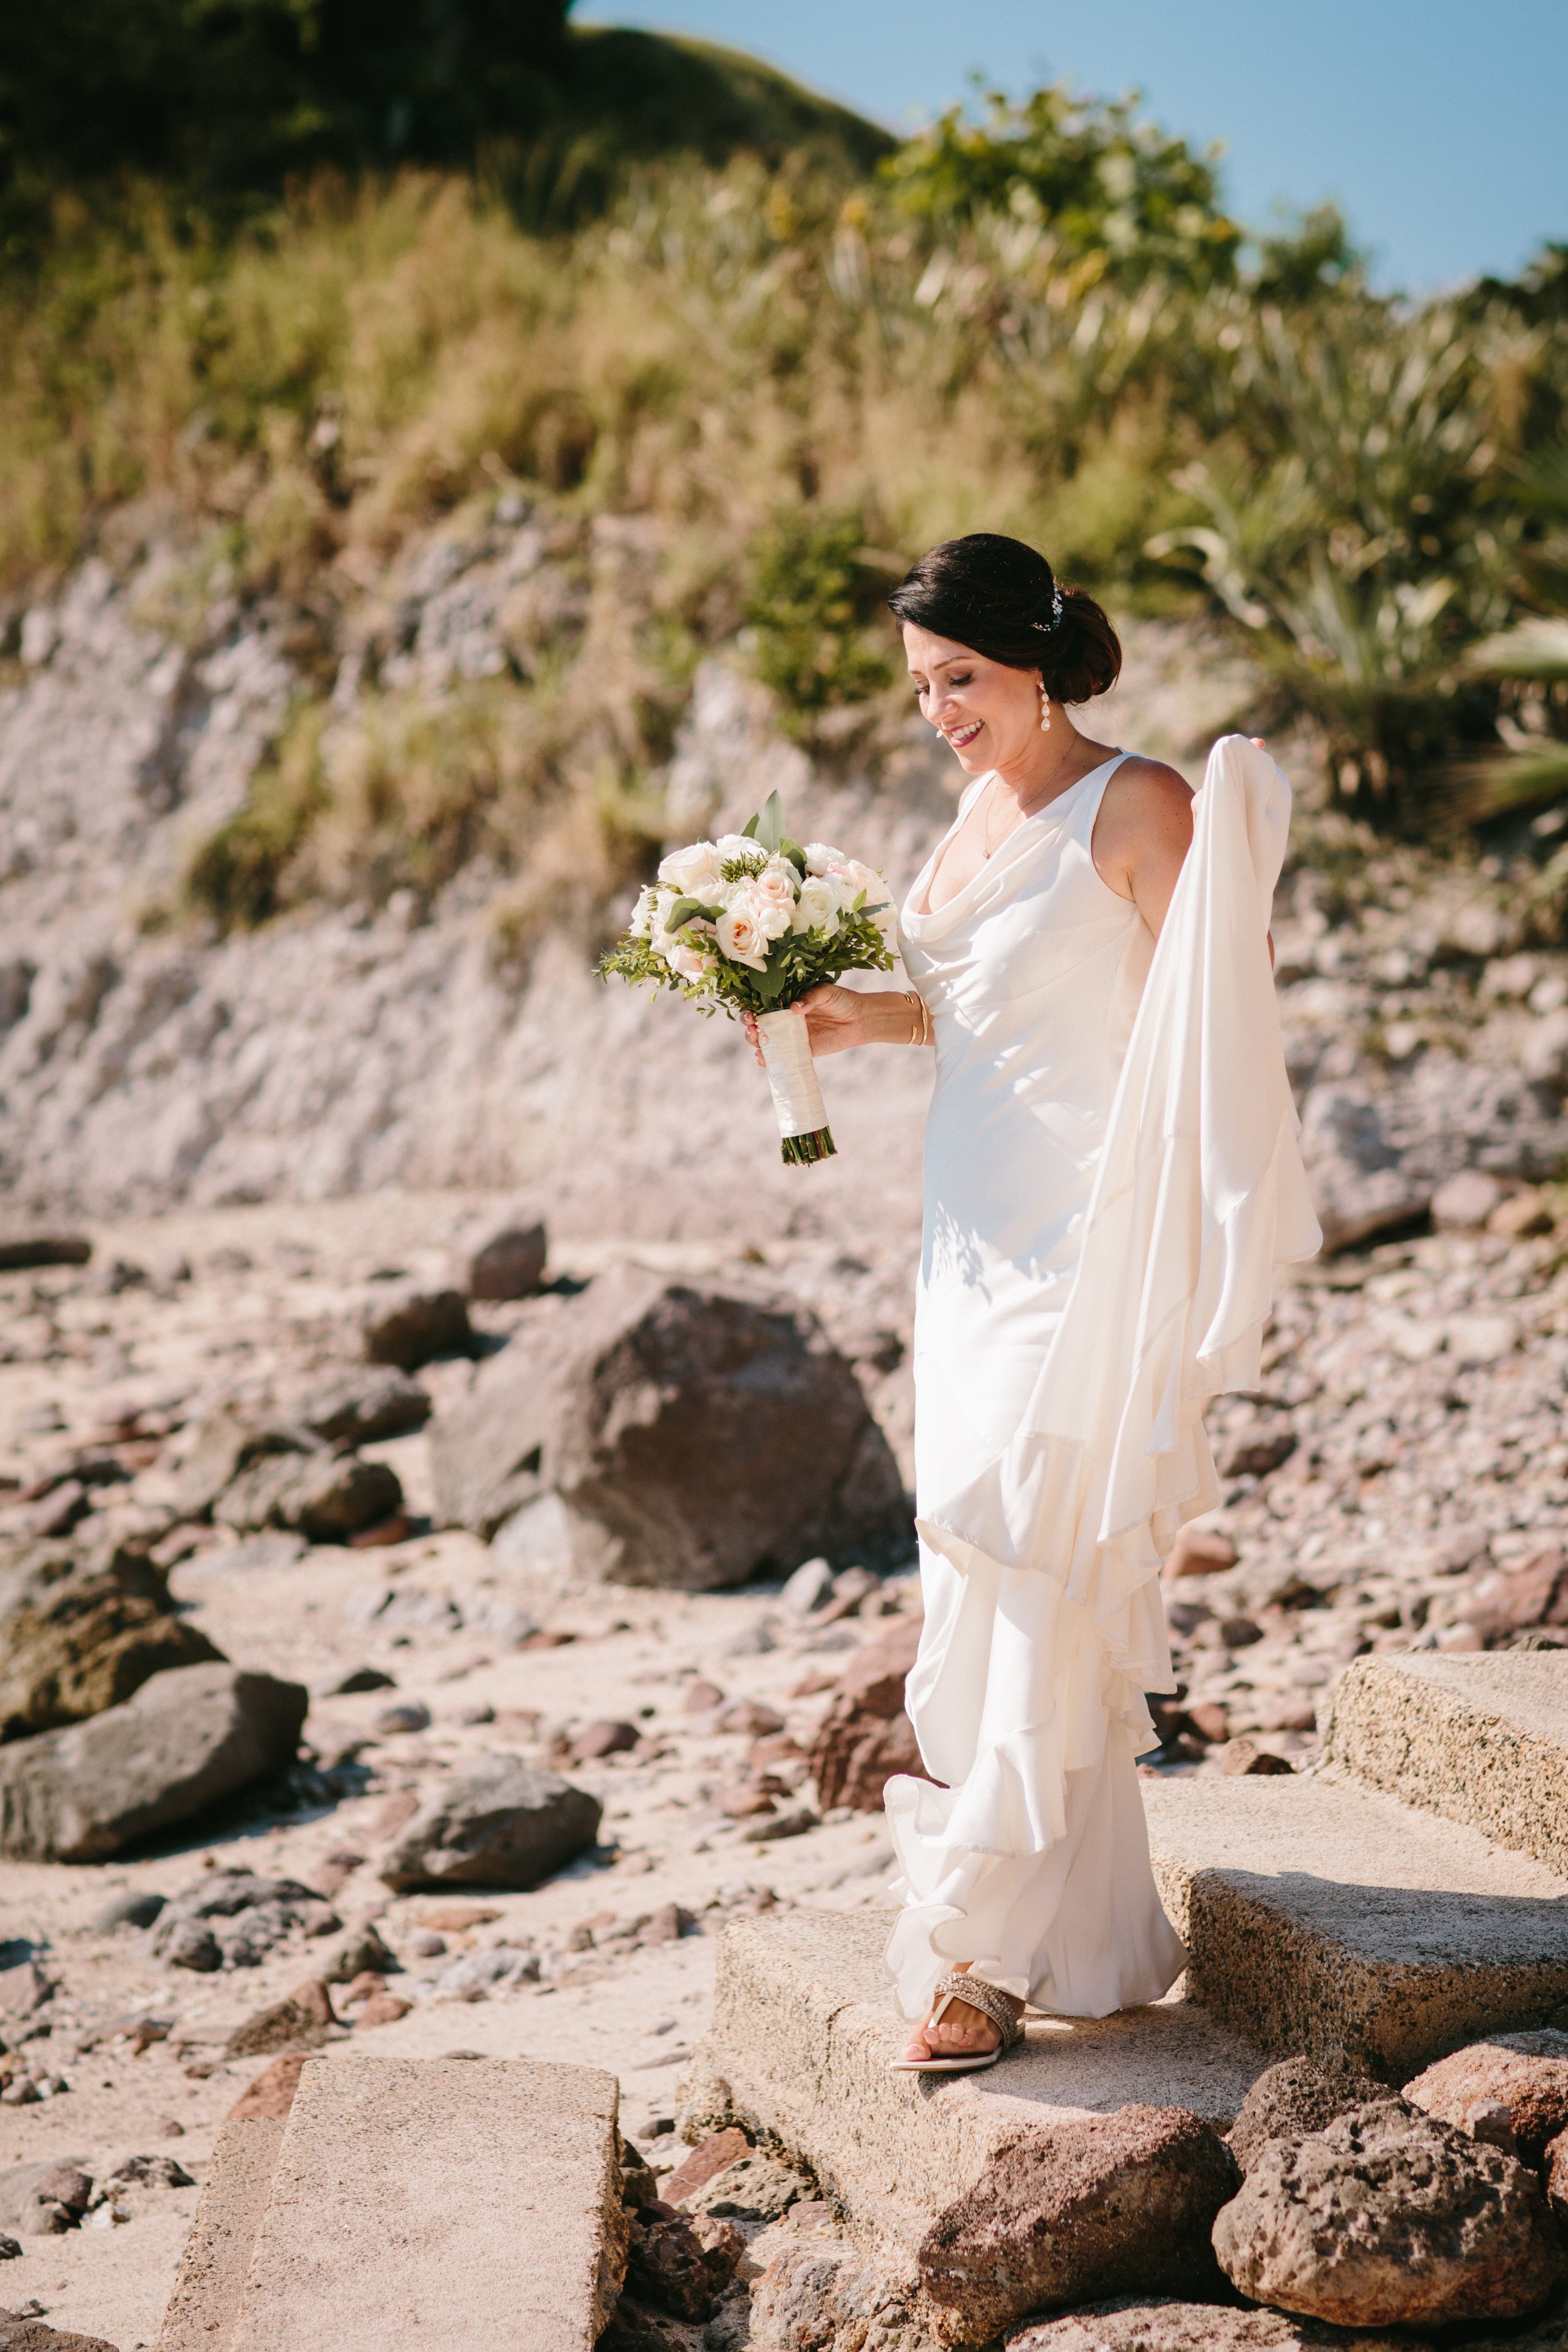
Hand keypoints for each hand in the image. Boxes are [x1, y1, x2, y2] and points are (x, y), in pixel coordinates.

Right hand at [740, 985, 876, 1066]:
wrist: (860, 1019)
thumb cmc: (842, 1000)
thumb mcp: (827, 992)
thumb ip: (811, 997)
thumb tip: (795, 1007)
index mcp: (787, 1001)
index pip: (763, 1004)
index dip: (751, 1007)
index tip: (750, 1011)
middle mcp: (785, 1019)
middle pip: (759, 1024)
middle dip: (750, 1026)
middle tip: (753, 1026)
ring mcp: (791, 1036)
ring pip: (766, 1041)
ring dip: (756, 1042)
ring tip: (756, 1040)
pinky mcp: (801, 1051)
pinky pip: (781, 1057)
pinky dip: (768, 1060)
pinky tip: (763, 1059)